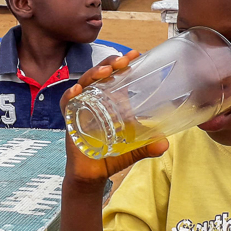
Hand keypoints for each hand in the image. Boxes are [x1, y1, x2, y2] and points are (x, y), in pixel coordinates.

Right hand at [60, 51, 168, 186]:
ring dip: (92, 75)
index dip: (122, 64)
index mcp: (109, 102)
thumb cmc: (110, 156)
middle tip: (121, 61)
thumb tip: (165, 143)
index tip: (135, 55)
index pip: (115, 76)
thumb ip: (148, 146)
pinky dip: (69, 96)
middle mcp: (93, 101)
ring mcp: (80, 109)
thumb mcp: (133, 149)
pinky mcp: (69, 121)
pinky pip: (66, 104)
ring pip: (83, 84)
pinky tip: (76, 91)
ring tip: (104, 71)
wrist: (92, 175)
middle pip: (98, 76)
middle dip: (108, 64)